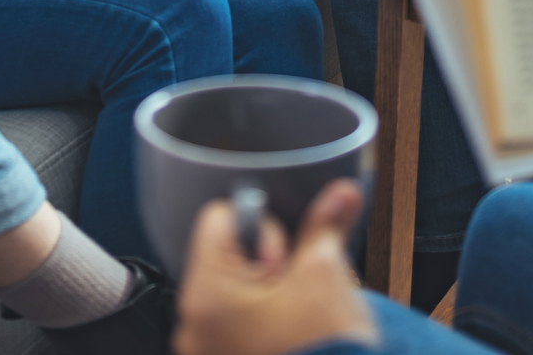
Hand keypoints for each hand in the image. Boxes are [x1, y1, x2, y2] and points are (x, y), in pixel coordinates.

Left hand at [175, 179, 376, 354]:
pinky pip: (236, 331)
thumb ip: (325, 226)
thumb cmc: (325, 351)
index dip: (264, 229)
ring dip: (268, 299)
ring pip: (235, 298)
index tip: (288, 258)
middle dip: (269, 266)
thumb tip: (341, 192)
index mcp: (205, 293)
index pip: (220, 218)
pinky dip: (264, 327)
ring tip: (297, 320)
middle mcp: (191, 326)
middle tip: (296, 291)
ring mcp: (204, 354)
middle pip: (227, 259)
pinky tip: (291, 339)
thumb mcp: (326, 276)